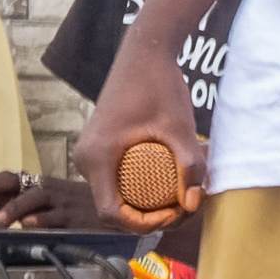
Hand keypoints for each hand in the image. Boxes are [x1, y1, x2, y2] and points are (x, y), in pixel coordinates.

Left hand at [0, 168, 105, 229]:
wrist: (114, 205)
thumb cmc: (69, 209)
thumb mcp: (33, 205)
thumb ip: (6, 206)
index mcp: (21, 184)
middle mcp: (34, 187)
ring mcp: (54, 199)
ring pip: (27, 196)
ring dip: (7, 208)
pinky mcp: (72, 214)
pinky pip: (54, 216)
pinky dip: (40, 220)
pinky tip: (27, 227)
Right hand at [89, 71, 204, 231]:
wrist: (143, 54)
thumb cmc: (159, 85)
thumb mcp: (180, 127)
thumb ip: (189, 166)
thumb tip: (193, 203)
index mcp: (97, 157)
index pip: (110, 213)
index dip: (142, 224)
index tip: (173, 214)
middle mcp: (86, 159)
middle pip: (111, 210)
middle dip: (147, 219)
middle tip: (181, 209)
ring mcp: (89, 154)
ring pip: (112, 197)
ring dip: (142, 206)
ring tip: (177, 198)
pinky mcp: (98, 149)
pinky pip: (113, 181)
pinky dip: (137, 191)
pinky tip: (165, 184)